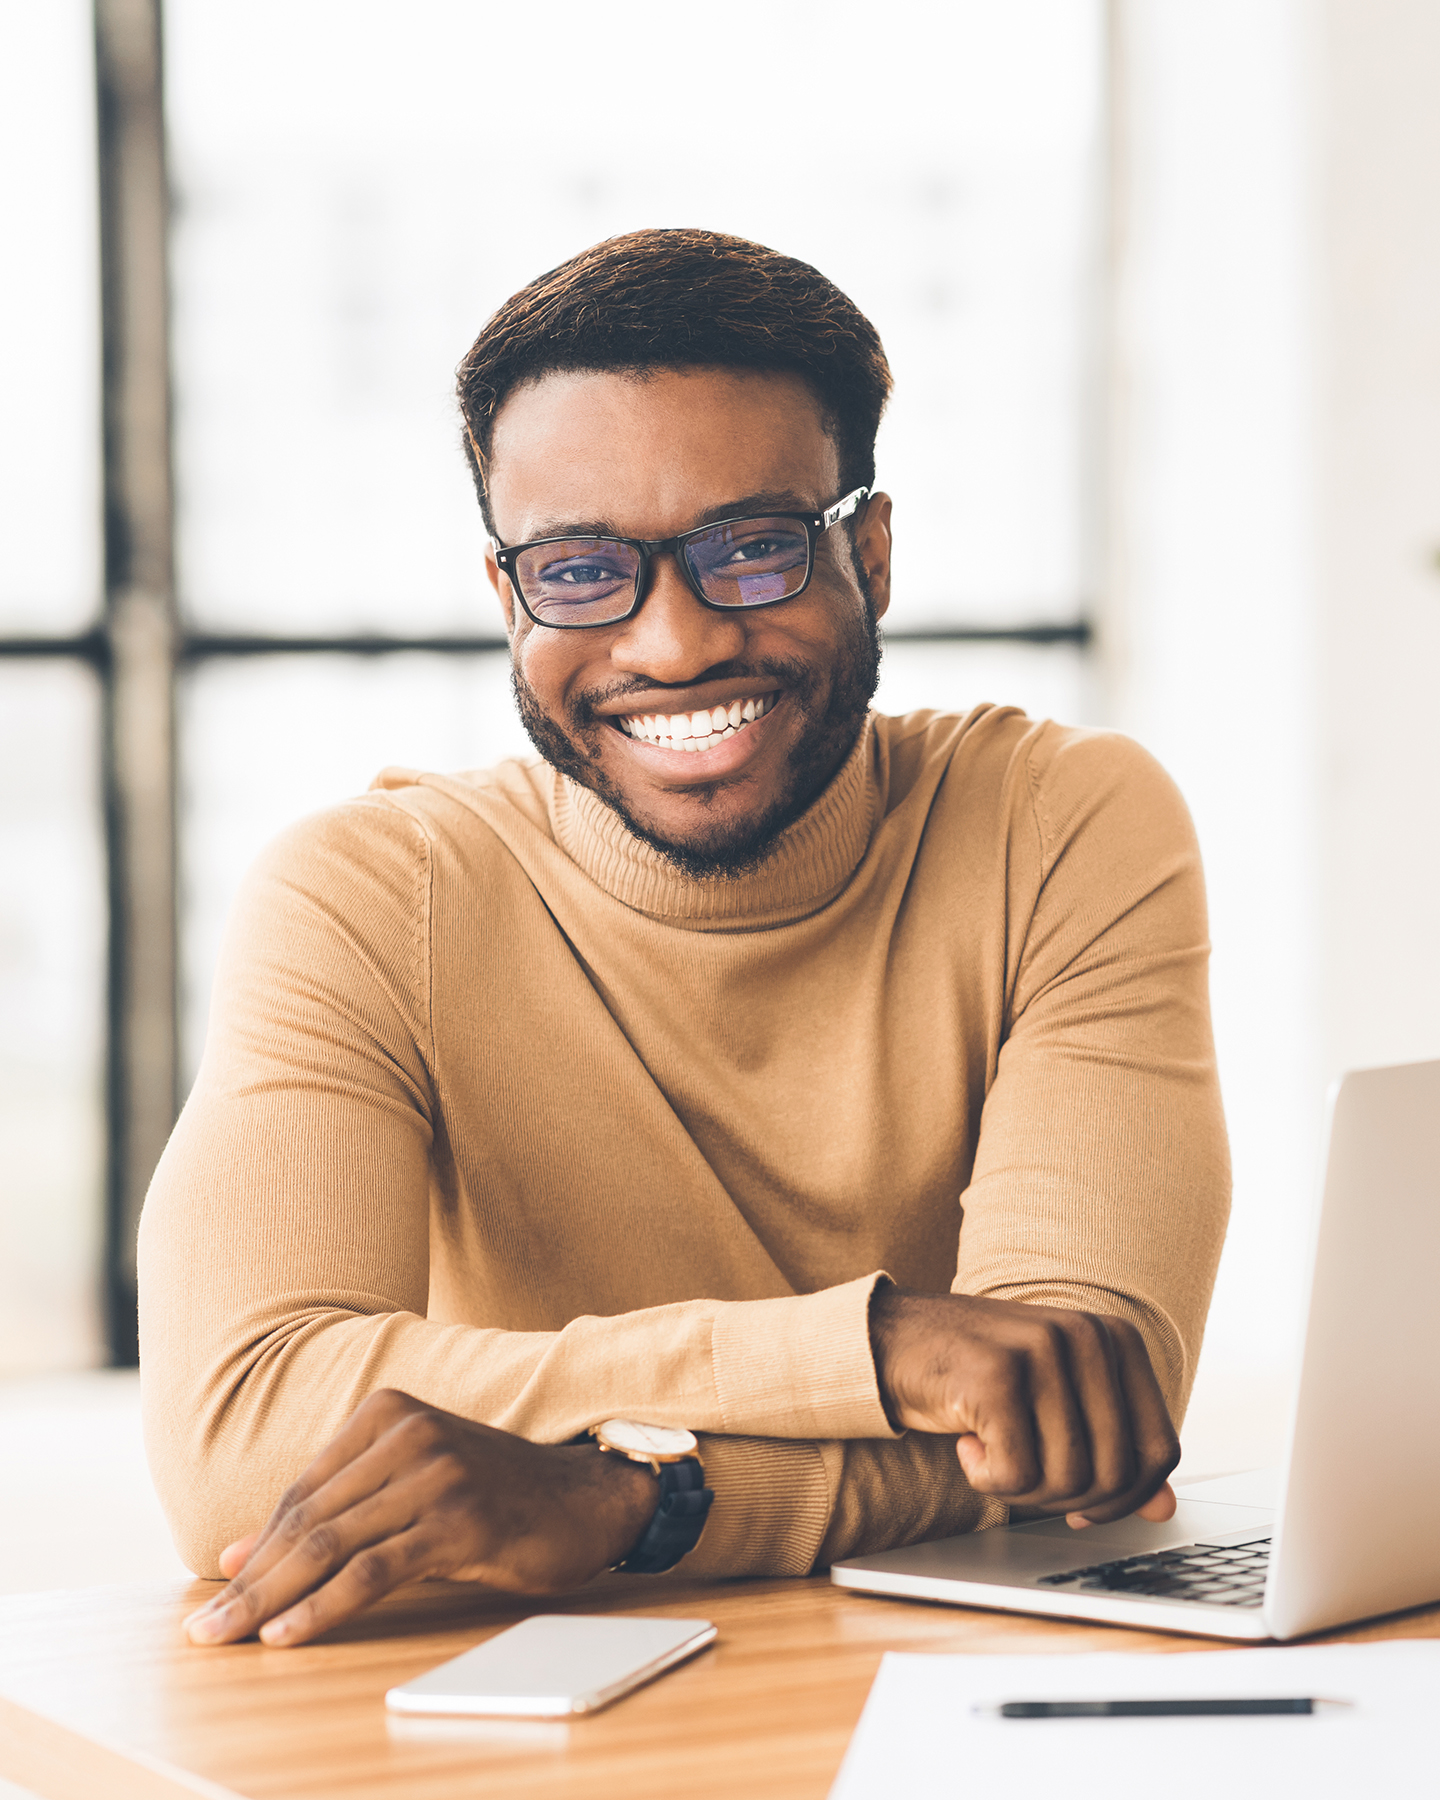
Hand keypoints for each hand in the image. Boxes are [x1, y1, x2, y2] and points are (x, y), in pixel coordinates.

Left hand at [182, 1390, 657, 1648]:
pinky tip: (290, 1633)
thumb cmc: (493, 1494)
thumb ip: (331, 1511)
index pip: (303, 1492)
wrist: (586, 1498)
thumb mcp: (407, 1487)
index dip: (256, 1551)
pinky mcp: (459, 1521)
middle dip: (249, 1581)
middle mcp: (408, 1433)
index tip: (214, 1597)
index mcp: (388, 1412)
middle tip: (203, 1630)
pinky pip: (374, 1571)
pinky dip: (324, 1607)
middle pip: (308, 1520)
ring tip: (230, 1636)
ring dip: (270, 1600)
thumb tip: (240, 1554)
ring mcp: (436, 1474)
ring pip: (332, 1546)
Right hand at [870, 1289, 1179, 1526]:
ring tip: (992, 1452)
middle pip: (1113, 1474)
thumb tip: (1162, 1509)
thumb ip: (1113, 1449)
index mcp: (1115, 1338)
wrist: (896, 1339)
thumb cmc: (984, 1375)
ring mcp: (1041, 1349)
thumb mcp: (1059, 1403)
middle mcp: (1086, 1335)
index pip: (1158, 1450)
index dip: (1125, 1499)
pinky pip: (1016, 1475)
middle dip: (1065, 1498)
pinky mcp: (995, 1375)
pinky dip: (986, 1479)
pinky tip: (967, 1445)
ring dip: (1022, 1489)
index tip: (1082, 1505)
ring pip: (1067, 1479)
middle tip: (1022, 1475)